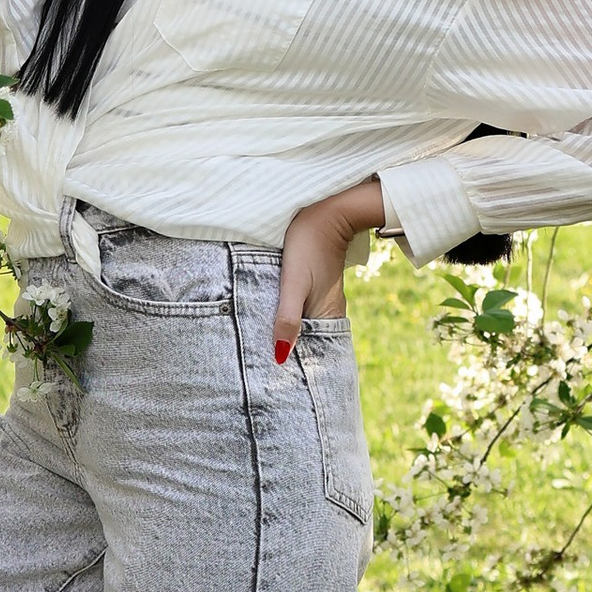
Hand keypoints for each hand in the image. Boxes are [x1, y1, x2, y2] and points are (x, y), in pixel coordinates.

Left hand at [274, 177, 383, 362]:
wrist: (326, 211)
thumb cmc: (309, 246)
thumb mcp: (294, 283)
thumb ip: (287, 318)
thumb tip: (280, 356)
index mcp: (327, 316)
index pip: (313, 353)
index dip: (296, 367)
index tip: (275, 381)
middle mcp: (328, 312)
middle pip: (308, 342)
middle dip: (290, 356)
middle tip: (263, 373)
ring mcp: (322, 299)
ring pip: (303, 327)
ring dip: (287, 337)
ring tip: (262, 352)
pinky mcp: (314, 287)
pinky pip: (301, 312)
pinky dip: (288, 321)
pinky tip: (272, 323)